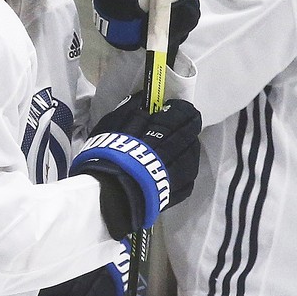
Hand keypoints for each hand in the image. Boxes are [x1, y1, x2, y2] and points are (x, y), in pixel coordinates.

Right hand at [72, 97, 201, 236]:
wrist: (105, 195)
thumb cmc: (105, 157)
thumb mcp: (110, 127)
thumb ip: (127, 111)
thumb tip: (141, 99)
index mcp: (157, 134)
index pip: (178, 116)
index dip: (181, 110)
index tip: (179, 107)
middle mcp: (171, 153)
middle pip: (187, 136)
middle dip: (191, 126)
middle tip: (191, 120)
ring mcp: (174, 176)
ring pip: (191, 159)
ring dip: (191, 149)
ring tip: (188, 145)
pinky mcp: (171, 195)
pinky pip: (187, 183)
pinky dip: (186, 173)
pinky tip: (183, 170)